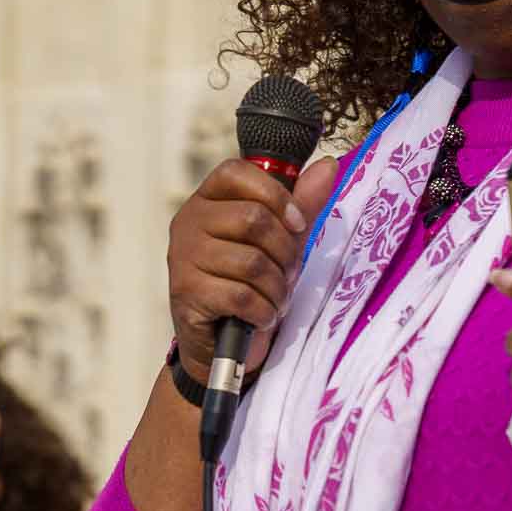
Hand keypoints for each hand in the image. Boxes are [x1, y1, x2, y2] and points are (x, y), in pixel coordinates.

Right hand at [168, 156, 340, 376]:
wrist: (220, 345)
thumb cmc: (248, 284)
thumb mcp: (280, 240)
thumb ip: (301, 204)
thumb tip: (329, 165)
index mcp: (207, 200)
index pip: (237, 172)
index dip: (275, 195)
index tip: (297, 224)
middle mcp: (188, 223)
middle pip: (253, 218)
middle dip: (285, 252)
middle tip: (289, 274)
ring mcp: (183, 257)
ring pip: (251, 261)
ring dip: (277, 288)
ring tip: (276, 299)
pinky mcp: (186, 292)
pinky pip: (241, 295)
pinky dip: (263, 311)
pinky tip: (261, 316)